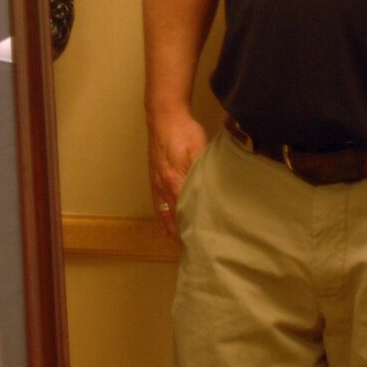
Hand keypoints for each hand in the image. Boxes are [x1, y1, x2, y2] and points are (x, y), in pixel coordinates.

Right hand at [147, 107, 208, 238]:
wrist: (164, 115)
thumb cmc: (184, 131)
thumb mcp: (199, 149)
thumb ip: (203, 171)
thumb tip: (212, 191)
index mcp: (176, 181)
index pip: (185, 212)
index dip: (192, 228)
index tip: (201, 243)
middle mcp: (164, 186)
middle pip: (174, 217)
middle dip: (182, 234)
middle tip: (194, 250)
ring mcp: (157, 182)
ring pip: (164, 213)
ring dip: (172, 230)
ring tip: (180, 246)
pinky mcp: (154, 177)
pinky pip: (157, 204)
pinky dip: (161, 218)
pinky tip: (164, 229)